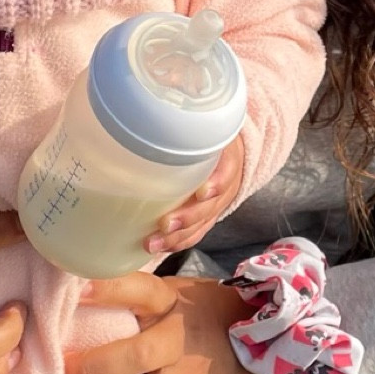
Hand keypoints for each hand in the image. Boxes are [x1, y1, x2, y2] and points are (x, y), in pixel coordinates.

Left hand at [67, 271, 271, 373]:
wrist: (269, 349)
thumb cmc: (208, 315)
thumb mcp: (178, 293)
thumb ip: (137, 294)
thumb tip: (77, 291)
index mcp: (174, 304)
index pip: (139, 289)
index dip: (106, 288)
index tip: (76, 290)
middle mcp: (182, 343)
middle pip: (134, 356)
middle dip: (90, 367)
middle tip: (66, 369)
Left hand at [144, 135, 246, 258]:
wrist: (232, 157)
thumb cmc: (208, 140)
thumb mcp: (205, 128)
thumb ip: (183, 129)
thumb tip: (143, 126)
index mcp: (227, 159)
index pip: (226, 172)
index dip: (217, 183)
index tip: (202, 192)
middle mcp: (224, 186)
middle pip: (209, 205)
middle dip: (187, 217)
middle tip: (165, 224)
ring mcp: (217, 205)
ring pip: (201, 225)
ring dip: (178, 237)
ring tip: (153, 244)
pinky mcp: (209, 218)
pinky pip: (197, 233)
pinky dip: (180, 242)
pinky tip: (161, 247)